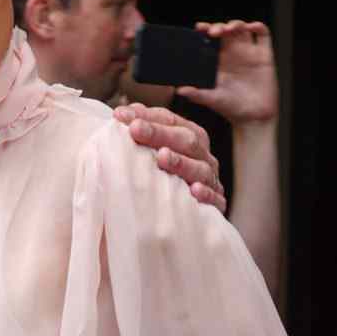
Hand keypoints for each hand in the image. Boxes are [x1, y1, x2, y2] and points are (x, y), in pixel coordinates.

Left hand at [111, 106, 225, 211]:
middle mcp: (202, 156)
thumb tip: (124, 112)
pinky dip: (205, 193)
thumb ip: (144, 135)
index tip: (120, 115)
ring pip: (200, 168)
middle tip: (135, 129)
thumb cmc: (167, 181)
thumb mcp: (155, 155)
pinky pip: (214, 199)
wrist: (189, 222)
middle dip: (159, 133)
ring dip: (181, 162)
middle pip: (185, 139)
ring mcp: (211, 180)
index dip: (146, 116)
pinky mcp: (216, 205)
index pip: (170, 120)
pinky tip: (194, 190)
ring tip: (162, 157)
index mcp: (190, 138)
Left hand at [180, 20, 277, 127]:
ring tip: (229, 29)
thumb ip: (197, 94)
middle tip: (213, 32)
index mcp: (219, 62)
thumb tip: (179, 90)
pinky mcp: (264, 56)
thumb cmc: (232, 109)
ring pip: (243, 29)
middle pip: (226, 31)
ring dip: (236, 24)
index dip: (205, 31)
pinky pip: (263, 36)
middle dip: (219, 27)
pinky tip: (251, 27)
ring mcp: (249, 53)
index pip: (211, 40)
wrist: (254, 119)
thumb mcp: (212, 100)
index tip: (199, 28)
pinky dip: (258, 27)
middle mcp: (234, 54)